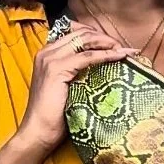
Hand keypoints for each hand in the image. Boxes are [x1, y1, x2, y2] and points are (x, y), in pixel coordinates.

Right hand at [0, 21, 135, 163]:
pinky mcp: (57, 69)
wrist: (39, 131)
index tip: (114, 44)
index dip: (96, 36)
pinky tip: (118, 57)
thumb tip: (102, 67)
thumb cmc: (54, 115)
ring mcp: (50, 59)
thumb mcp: (67, 87)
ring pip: (85, 40)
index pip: (75, 33)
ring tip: (124, 51)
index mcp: (47, 54)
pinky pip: (87, 56)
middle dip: (104, 37)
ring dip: (108, 43)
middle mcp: (47, 52)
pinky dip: (106, 55)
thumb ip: (77, 72)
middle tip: (123, 47)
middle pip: (81, 33)